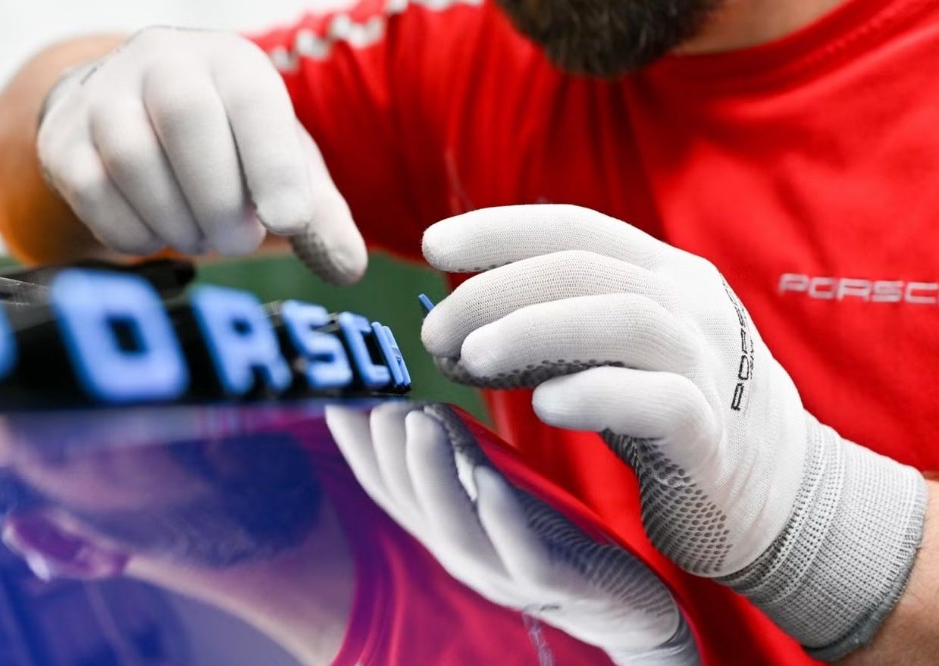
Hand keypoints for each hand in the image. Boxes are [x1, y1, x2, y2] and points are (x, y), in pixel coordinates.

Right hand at [37, 27, 366, 283]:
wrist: (136, 118)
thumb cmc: (226, 147)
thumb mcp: (279, 168)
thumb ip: (319, 217)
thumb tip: (347, 268)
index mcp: (232, 64)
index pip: (253, 101)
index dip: (273, 164)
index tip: (289, 223)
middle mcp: (165, 61)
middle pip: (184, 113)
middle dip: (217, 196)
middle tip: (238, 243)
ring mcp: (104, 95)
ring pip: (130, 153)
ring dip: (174, 217)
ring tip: (198, 237)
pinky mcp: (63, 138)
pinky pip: (90, 188)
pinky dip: (129, 230)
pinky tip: (156, 237)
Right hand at [326, 403, 698, 664]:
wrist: (628, 608)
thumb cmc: (558, 541)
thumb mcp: (498, 488)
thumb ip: (460, 455)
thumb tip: (416, 406)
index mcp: (446, 530)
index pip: (388, 488)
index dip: (358, 448)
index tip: (337, 398)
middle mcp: (463, 555)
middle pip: (411, 506)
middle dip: (388, 453)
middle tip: (378, 400)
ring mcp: (504, 574)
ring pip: (453, 529)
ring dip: (431, 475)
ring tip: (418, 421)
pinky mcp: (553, 585)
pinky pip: (520, 554)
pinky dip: (499, 516)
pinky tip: (489, 478)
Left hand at [419, 204, 926, 658]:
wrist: (774, 487)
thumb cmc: (670, 407)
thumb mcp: (615, 348)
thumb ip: (554, 323)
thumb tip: (456, 321)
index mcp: (663, 274)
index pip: (575, 229)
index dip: (500, 229)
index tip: (432, 245)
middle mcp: (690, 306)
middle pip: (586, 270)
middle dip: (497, 291)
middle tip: (436, 331)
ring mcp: (710, 367)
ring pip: (624, 320)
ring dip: (535, 330)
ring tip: (472, 356)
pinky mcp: (712, 436)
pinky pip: (661, 401)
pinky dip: (598, 395)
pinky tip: (546, 406)